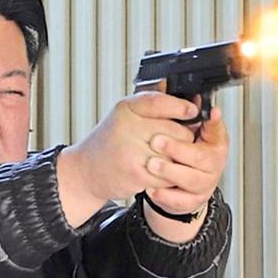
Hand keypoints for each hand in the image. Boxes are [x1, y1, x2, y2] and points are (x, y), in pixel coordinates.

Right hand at [60, 92, 200, 207]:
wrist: (86, 170)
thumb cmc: (110, 142)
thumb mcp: (126, 114)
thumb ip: (154, 106)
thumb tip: (190, 101)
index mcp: (127, 109)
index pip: (162, 103)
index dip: (181, 108)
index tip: (191, 112)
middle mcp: (129, 127)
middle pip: (177, 131)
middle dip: (182, 138)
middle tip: (174, 142)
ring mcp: (133, 152)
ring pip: (175, 155)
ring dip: (175, 159)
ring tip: (162, 157)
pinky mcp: (137, 174)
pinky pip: (167, 174)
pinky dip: (167, 176)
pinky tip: (156, 171)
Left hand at [143, 104, 227, 214]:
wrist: (175, 186)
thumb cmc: (179, 153)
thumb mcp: (180, 129)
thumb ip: (175, 110)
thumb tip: (164, 82)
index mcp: (213, 141)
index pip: (218, 130)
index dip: (214, 122)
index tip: (210, 112)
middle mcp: (212, 162)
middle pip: (202, 156)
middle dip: (178, 148)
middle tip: (156, 140)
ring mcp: (204, 183)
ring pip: (191, 179)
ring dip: (170, 171)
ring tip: (152, 164)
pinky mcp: (192, 200)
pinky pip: (181, 200)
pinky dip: (166, 195)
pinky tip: (152, 188)